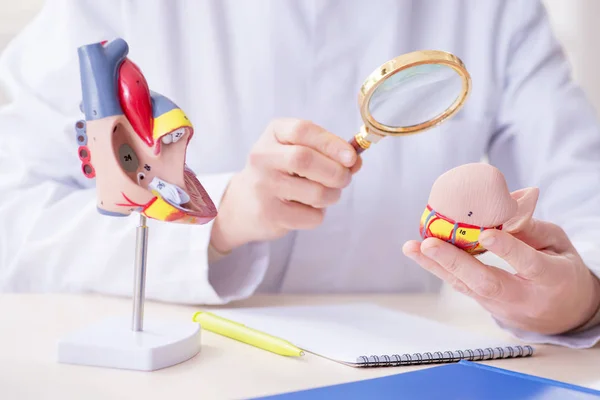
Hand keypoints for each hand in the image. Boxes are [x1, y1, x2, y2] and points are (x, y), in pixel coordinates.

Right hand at [210, 118, 360, 252]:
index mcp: (273, 133)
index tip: (352, 157)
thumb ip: (328, 152)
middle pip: (306, 160)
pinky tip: (307, 209)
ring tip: (329, 194)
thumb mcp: (298, 150)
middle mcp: (263, 157)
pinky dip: (319, 214)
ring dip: (332, 195)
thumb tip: (356, 161)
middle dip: (336, 172)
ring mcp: (263, 186)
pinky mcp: (269, 213)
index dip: (332, 143)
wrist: (243, 203)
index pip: (303, 130)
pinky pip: (310, 216)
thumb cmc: (281, 171)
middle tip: (345, 179)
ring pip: (315, 192)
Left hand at [403, 217, 599, 334]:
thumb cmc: (562, 270)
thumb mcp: (560, 245)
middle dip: (454, 263)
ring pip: (465, 287)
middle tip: (429, 244)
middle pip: (486, 284)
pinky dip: (438, 268)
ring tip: (410, 247)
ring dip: (435, 266)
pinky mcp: (484, 304)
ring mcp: (500, 305)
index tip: (486, 234)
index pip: (529, 265)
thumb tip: (502, 213)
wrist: (564, 313)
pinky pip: (460, 285)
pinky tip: (419, 252)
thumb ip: (534, 230)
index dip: (508, 250)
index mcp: (552, 280)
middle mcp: (523, 298)